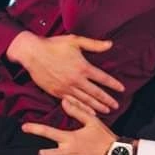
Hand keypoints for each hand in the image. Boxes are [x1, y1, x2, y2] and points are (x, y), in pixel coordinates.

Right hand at [6, 31, 124, 112]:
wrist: (32, 53)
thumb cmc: (54, 45)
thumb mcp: (75, 41)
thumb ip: (94, 45)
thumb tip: (110, 44)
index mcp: (82, 67)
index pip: (102, 78)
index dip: (113, 84)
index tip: (122, 89)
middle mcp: (76, 80)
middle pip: (96, 93)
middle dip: (107, 100)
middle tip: (117, 106)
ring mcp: (66, 88)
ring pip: (85, 100)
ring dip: (97, 107)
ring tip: (106, 111)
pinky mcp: (56, 92)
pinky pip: (72, 103)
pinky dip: (82, 109)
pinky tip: (89, 112)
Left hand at [22, 98, 116, 154]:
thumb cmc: (104, 138)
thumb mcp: (93, 121)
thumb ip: (77, 111)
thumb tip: (64, 100)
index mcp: (70, 138)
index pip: (48, 132)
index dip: (34, 129)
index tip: (24, 128)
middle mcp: (68, 152)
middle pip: (44, 154)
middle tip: (22, 154)